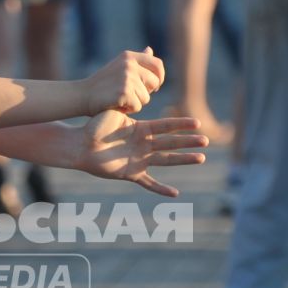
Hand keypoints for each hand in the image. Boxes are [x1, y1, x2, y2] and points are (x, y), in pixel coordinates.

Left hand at [71, 111, 209, 196]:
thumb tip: (131, 93)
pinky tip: (175, 194)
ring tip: (201, 158)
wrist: (81, 146)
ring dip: (183, 159)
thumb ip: (123, 104)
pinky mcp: (131, 173)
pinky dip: (161, 189)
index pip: (165, 125)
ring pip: (166, 159)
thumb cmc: (93, 127)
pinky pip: (148, 183)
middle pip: (170, 142)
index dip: (181, 124)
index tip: (197, 122)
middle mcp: (143, 144)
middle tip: (206, 140)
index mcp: (140, 128)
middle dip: (188, 141)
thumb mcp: (111, 112)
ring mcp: (139, 159)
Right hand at [82, 47, 165, 115]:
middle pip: (155, 82)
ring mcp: (126, 78)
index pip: (158, 65)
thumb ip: (136, 61)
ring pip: (146, 97)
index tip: (154, 87)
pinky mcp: (124, 92)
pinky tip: (117, 105)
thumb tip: (150, 50)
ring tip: (119, 99)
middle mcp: (129, 64)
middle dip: (146, 92)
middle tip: (130, 96)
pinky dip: (129, 110)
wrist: (81, 95)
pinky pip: (138, 106)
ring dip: (136, 103)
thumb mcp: (119, 67)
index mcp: (129, 56)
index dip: (159, 77)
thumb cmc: (101, 84)